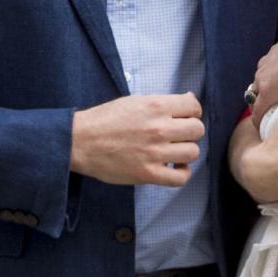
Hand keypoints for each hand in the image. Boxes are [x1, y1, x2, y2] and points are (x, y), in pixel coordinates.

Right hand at [70, 93, 203, 186]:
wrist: (80, 142)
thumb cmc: (104, 119)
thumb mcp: (134, 101)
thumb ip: (162, 102)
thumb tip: (188, 98)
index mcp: (156, 106)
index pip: (194, 107)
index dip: (192, 112)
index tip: (184, 117)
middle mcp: (159, 129)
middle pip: (197, 130)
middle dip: (190, 131)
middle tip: (178, 135)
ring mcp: (155, 153)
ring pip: (193, 152)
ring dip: (186, 152)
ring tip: (174, 151)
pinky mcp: (149, 174)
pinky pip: (181, 178)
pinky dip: (182, 173)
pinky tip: (173, 167)